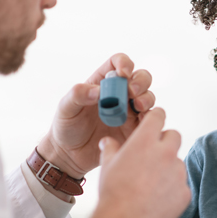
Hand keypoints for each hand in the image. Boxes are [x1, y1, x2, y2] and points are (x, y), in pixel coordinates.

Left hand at [37, 53, 155, 178]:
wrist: (70, 155)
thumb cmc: (66, 126)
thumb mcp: (66, 108)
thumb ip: (78, 95)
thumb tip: (98, 90)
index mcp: (103, 82)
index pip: (118, 63)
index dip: (124, 63)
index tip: (123, 73)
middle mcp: (120, 94)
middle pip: (140, 77)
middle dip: (141, 81)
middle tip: (132, 92)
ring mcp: (129, 111)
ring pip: (148, 97)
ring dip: (147, 98)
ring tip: (137, 106)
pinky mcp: (135, 128)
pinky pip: (149, 119)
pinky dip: (151, 117)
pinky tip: (144, 121)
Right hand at [89, 108, 190, 217]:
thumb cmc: (113, 192)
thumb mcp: (107, 165)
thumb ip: (111, 148)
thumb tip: (108, 141)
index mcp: (145, 141)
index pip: (158, 115)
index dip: (156, 117)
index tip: (154, 121)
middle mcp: (166, 152)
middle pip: (174, 135)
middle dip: (165, 141)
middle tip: (153, 153)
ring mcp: (178, 172)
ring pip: (177, 162)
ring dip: (168, 168)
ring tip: (150, 184)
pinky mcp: (185, 191)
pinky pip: (180, 185)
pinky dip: (172, 189)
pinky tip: (156, 199)